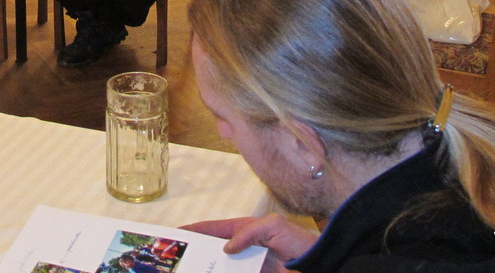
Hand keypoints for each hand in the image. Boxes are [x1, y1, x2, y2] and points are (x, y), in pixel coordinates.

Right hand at [183, 214, 318, 266]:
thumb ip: (249, 232)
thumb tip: (227, 247)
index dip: (196, 229)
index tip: (177, 232)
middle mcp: (243, 248)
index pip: (215, 228)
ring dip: (208, 267)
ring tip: (191, 268)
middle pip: (214, 249)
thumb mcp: (274, 226)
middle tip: (179, 257)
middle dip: (197, 252)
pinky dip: (222, 272)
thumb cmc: (298, 242)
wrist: (317, 267)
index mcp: (246, 230)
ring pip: (222, 266)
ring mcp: (247, 265)